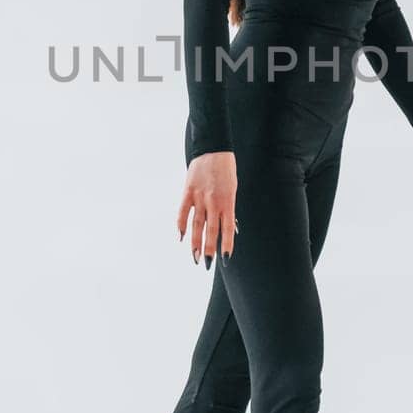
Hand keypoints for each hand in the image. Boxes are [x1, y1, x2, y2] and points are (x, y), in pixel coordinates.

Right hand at [177, 151, 237, 266]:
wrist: (213, 148)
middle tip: (207, 264)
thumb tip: (230, 229)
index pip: (228, 228)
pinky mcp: (188, 191)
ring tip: (195, 257)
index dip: (226, 244)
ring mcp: (200, 197)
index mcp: (228, 201)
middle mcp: (214, 201)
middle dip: (209, 249)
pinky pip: (183, 211)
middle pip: (211, 230)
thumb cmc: (226, 171)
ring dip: (195, 242)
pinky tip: (180, 237)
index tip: (225, 259)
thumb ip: (228, 209)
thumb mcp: (232, 189)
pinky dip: (181, 224)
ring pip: (196, 224)